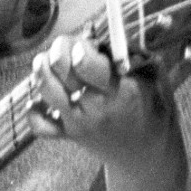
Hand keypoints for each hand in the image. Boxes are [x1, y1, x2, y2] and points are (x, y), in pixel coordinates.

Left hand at [29, 33, 177, 166]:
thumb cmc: (153, 108)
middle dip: (60, 48)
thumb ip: (131, 53)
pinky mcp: (67, 135)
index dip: (80, 47)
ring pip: (45, 88)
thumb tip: (101, 36)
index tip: (87, 46)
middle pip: (59, 68)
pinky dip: (35, 109)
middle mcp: (95, 107)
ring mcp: (78, 123)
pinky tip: (43, 99)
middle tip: (68, 46)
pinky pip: (38, 124)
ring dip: (42, 68)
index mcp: (121, 90)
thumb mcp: (155, 76)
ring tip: (49, 61)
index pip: (84, 63)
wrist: (148, 154)